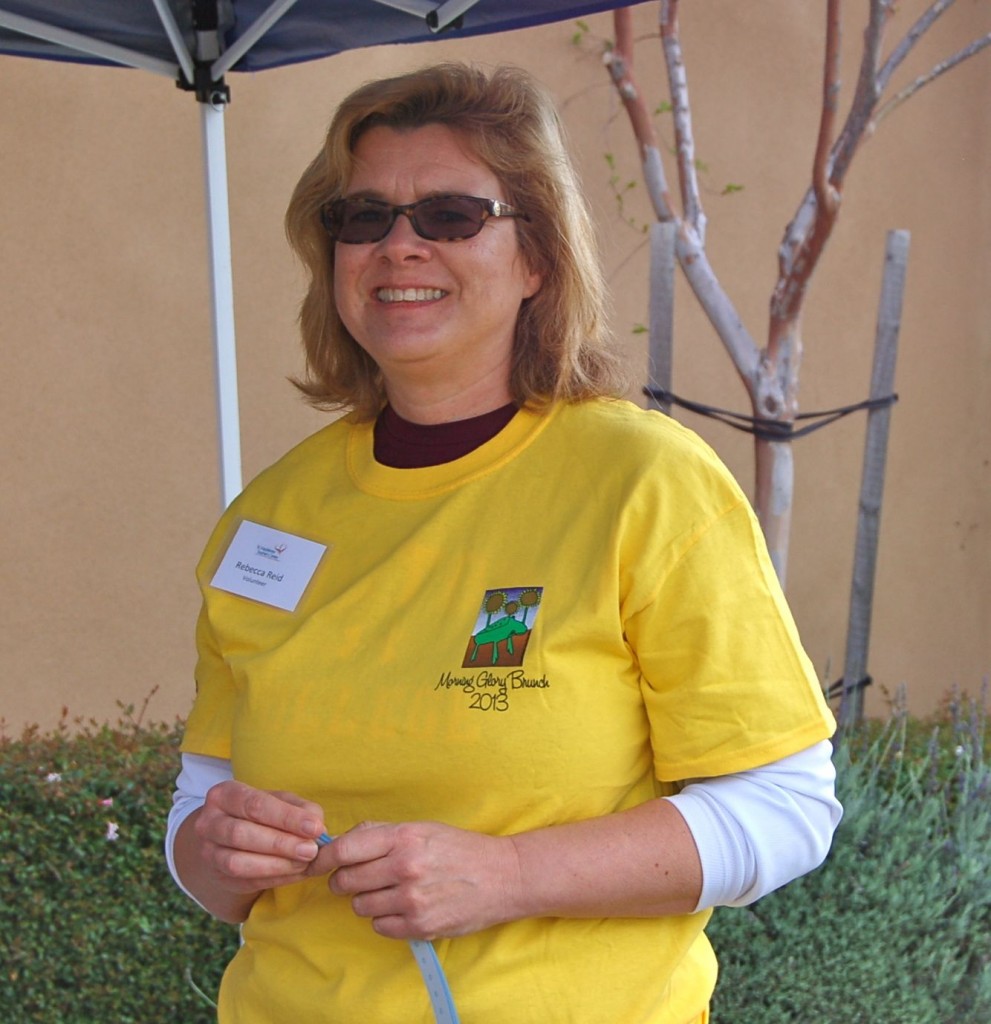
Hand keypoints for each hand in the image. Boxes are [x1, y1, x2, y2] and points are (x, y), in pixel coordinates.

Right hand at [193, 780, 327, 895]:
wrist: (230, 835)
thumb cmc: (261, 813)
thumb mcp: (279, 801)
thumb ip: (299, 809)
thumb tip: (317, 826)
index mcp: (224, 795)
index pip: (255, 805)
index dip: (287, 817)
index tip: (315, 827)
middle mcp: (208, 823)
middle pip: (242, 834)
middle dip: (281, 844)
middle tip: (311, 850)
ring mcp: (208, 852)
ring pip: (238, 863)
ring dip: (276, 865)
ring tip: (304, 863)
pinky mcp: (217, 876)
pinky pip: (244, 882)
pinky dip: (274, 879)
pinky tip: (296, 874)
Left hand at [323, 821, 522, 940]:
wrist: (502, 876)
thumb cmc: (459, 848)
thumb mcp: (421, 828)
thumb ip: (381, 833)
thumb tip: (342, 841)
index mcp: (403, 837)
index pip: (344, 849)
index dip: (322, 858)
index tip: (315, 863)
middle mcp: (405, 867)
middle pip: (345, 881)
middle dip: (345, 880)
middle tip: (359, 878)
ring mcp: (412, 900)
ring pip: (360, 906)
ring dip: (367, 900)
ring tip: (389, 891)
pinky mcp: (420, 926)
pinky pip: (380, 927)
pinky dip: (385, 919)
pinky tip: (403, 906)